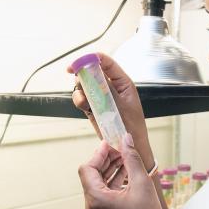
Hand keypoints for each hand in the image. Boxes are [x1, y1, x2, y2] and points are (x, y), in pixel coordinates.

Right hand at [68, 53, 153, 168]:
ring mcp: (101, 97)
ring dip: (80, 90)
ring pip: (84, 85)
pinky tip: (84, 106)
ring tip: (84, 101)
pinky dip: (79, 100)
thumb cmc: (132, 128)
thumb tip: (94, 75)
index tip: (77, 64)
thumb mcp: (121, 107)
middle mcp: (111, 87)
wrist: (127, 149)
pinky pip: (82, 99)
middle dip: (83, 76)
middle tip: (80, 84)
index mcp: (123, 83)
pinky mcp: (93, 108)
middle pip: (92, 72)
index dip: (91, 59)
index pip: (107, 64)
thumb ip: (107, 90)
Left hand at [78, 134, 162, 208]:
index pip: (87, 168)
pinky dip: (113, 181)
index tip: (110, 143)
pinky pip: (104, 193)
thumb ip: (132, 159)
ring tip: (124, 158)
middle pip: (91, 175)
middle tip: (119, 149)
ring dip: (110, 169)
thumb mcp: (142, 184)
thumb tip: (126, 140)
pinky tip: (125, 172)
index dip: (99, 153)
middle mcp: (92, 206)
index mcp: (96, 199)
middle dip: (105, 160)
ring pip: (98, 184)